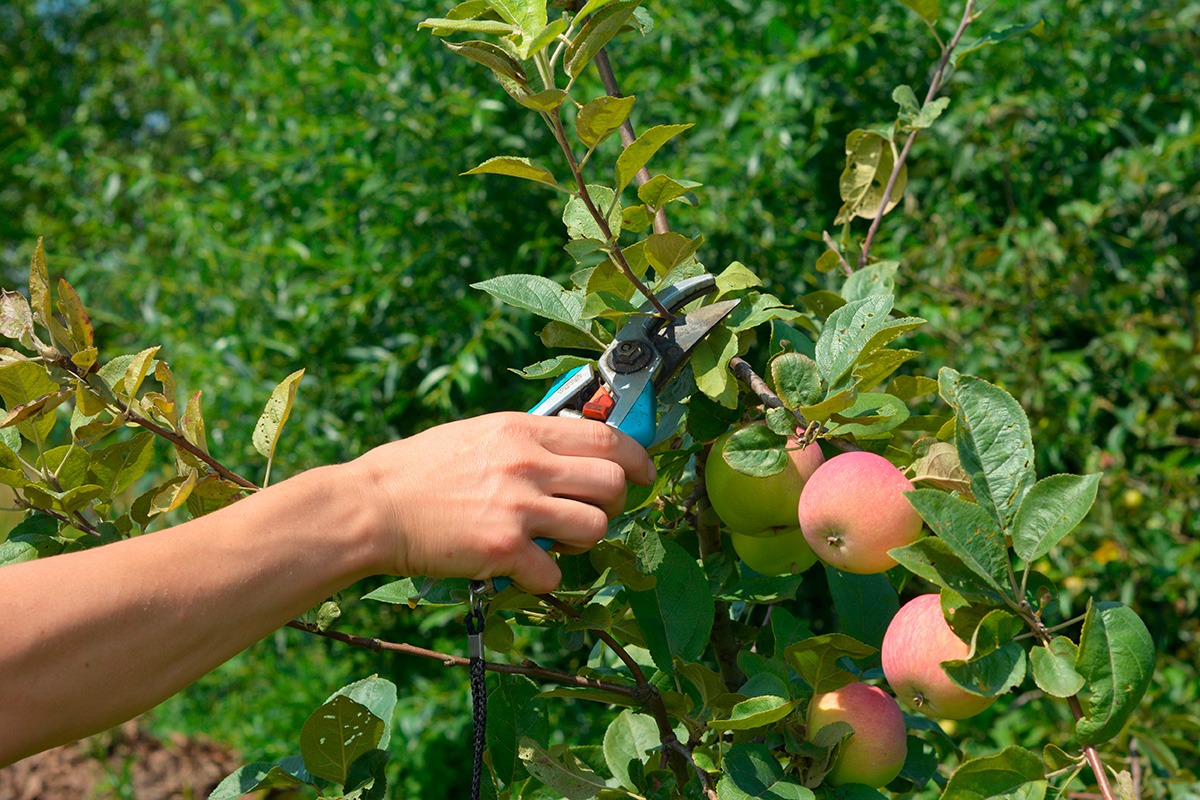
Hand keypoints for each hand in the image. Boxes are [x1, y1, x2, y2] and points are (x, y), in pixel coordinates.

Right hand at [343, 412, 655, 592]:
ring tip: (551, 541)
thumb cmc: (419, 471)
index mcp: (522, 430)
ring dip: (581, 541)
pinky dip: (542, 578)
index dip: (636, 458)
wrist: (372, 507)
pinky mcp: (503, 549)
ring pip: (595, 527)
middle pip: (613, 483)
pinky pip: (554, 573)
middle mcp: (527, 464)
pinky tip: (517, 568)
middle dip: (612, 503)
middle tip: (586, 513)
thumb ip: (526, 441)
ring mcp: (518, 507)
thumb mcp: (479, 434)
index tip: (643, 473)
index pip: (607, 436)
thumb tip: (571, 450)